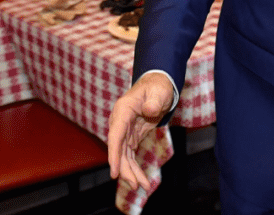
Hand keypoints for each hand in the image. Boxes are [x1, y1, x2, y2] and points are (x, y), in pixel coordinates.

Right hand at [107, 72, 174, 189]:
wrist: (158, 85)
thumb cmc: (158, 87)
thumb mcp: (159, 91)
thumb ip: (154, 100)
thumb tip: (150, 109)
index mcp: (123, 110)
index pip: (115, 135)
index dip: (114, 155)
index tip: (114, 172)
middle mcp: (119, 122)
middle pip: (118, 150)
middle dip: (125, 169)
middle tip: (135, 185)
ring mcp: (124, 131)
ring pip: (123, 156)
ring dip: (131, 172)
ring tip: (142, 186)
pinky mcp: (130, 137)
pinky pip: (129, 155)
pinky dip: (134, 167)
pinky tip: (141, 179)